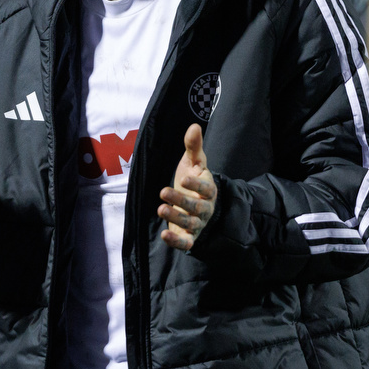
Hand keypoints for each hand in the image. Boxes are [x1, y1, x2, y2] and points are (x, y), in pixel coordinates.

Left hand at [159, 124, 217, 251]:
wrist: (196, 205)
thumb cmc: (193, 180)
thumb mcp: (193, 163)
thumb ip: (194, 147)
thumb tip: (194, 126)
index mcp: (208, 190)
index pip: (206, 189)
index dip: (196, 186)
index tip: (183, 179)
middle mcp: (205, 208)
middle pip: (196, 207)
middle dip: (181, 200)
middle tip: (163, 192)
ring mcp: (197, 224)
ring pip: (190, 224)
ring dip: (176, 217)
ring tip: (160, 208)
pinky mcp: (189, 237)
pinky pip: (186, 243)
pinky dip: (176, 241)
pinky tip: (164, 234)